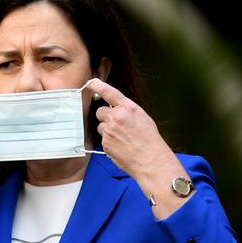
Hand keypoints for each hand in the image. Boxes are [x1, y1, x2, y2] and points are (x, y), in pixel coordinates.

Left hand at [87, 78, 191, 218]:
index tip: (91, 82)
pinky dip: (110, 143)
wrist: (150, 160)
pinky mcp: (105, 143)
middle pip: (100, 112)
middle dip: (106, 117)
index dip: (98, 86)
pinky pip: (103, 139)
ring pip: (101, 127)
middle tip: (117, 125)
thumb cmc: (149, 140)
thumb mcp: (142, 118)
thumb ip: (127, 111)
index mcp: (128, 108)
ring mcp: (109, 131)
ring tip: (122, 139)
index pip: (109, 92)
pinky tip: (121, 147)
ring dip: (107, 131)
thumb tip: (116, 109)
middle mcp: (116, 117)